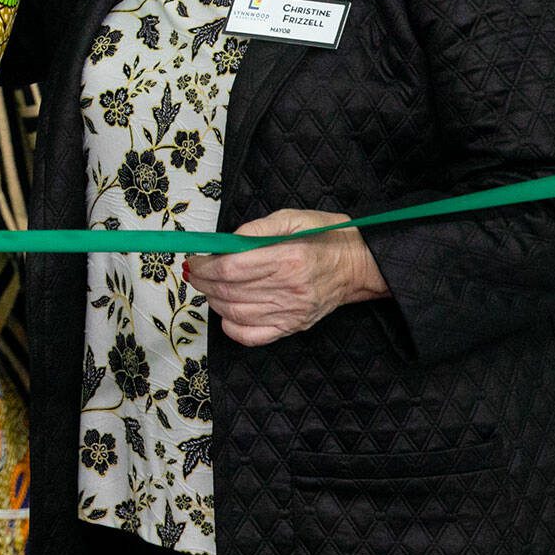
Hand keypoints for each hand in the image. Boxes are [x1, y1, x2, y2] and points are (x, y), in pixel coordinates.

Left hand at [183, 209, 389, 347]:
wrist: (359, 265)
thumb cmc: (325, 237)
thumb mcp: (293, 218)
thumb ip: (257, 228)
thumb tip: (225, 240)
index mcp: (288, 259)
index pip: (231, 268)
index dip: (205, 265)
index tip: (195, 259)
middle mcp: (290, 289)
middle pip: (229, 290)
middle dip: (203, 281)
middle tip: (195, 271)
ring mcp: (292, 312)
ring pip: (236, 313)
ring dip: (213, 300)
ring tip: (207, 286)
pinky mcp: (293, 326)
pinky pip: (253, 336)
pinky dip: (231, 327)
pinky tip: (226, 312)